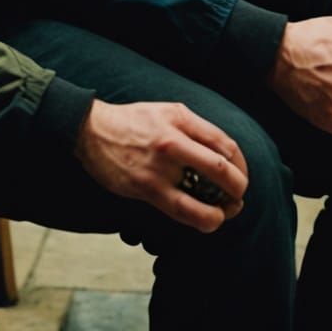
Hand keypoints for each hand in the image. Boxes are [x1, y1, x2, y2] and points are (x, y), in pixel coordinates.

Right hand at [75, 100, 247, 232]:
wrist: (91, 129)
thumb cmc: (131, 121)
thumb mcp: (165, 111)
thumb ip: (192, 127)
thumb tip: (222, 152)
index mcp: (180, 118)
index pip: (225, 143)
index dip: (240, 164)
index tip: (240, 174)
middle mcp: (173, 140)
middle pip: (221, 168)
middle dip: (238, 187)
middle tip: (238, 195)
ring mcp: (160, 166)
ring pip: (205, 194)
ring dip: (223, 210)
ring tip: (225, 213)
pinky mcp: (147, 187)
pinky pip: (183, 210)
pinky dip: (203, 220)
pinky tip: (209, 221)